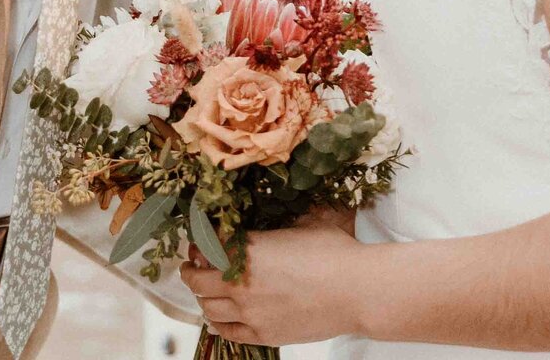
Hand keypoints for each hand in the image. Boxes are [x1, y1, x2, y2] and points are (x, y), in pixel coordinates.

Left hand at [180, 211, 363, 346]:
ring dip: (202, 295)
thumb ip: (273, 224)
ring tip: (206, 287)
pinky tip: (221, 314)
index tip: (200, 237)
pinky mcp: (264, 335)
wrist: (357, 290)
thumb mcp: (301, 223)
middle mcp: (241, 282)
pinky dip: (218, 322)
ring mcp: (250, 313)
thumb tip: (262, 214)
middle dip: (192, 268)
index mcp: (248, 248)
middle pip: (197, 278)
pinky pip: (227, 332)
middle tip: (194, 262)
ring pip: (208, 307)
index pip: (206, 243)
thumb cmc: (333, 251)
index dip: (199, 239)